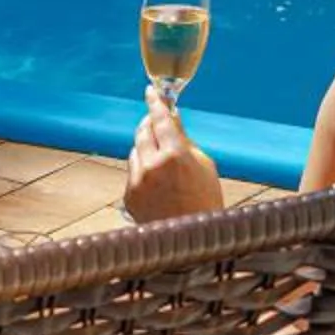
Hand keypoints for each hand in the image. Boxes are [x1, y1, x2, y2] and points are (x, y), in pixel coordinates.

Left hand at [126, 87, 224, 223]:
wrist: (192, 242)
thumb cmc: (206, 202)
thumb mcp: (204, 166)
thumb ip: (185, 140)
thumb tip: (172, 119)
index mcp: (175, 155)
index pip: (160, 120)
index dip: (155, 103)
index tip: (151, 92)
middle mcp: (152, 166)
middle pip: (143, 132)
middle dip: (149, 124)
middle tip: (156, 122)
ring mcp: (137, 182)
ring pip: (136, 152)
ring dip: (147, 150)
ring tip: (165, 165)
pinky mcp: (129, 196)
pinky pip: (134, 173)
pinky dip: (143, 172)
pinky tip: (160, 186)